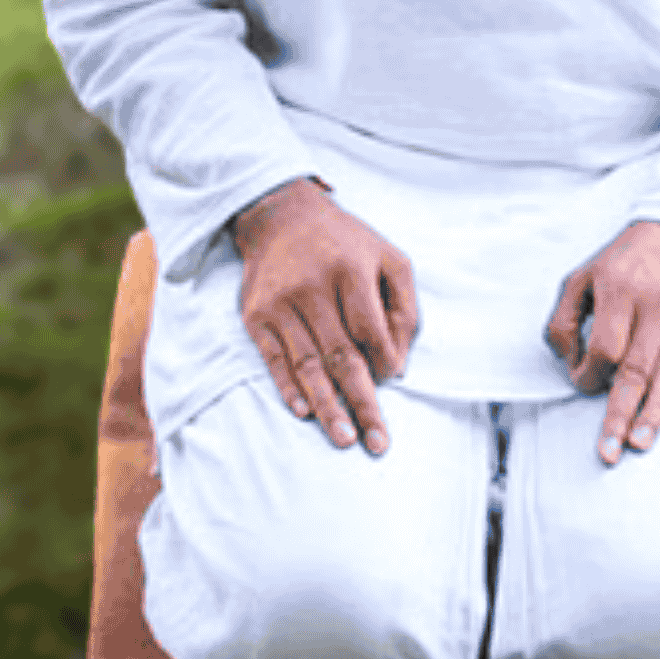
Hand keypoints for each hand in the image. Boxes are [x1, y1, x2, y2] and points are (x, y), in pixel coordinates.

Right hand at [234, 177, 419, 455]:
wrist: (281, 216)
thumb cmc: (348, 244)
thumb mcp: (390, 260)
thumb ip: (404, 310)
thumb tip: (398, 367)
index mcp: (350, 271)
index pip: (370, 330)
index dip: (384, 360)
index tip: (393, 379)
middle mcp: (312, 288)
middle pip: (341, 355)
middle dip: (361, 402)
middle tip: (377, 442)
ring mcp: (280, 303)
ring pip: (307, 364)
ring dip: (326, 406)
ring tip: (343, 439)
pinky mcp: (255, 315)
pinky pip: (273, 358)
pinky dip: (287, 387)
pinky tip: (303, 412)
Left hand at [546, 221, 659, 465]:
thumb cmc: (628, 262)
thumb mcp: (584, 276)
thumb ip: (565, 318)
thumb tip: (568, 362)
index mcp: (620, 289)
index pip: (605, 348)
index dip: (591, 376)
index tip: (585, 385)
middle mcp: (657, 304)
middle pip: (637, 369)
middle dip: (621, 414)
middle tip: (611, 450)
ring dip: (653, 413)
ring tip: (640, 443)